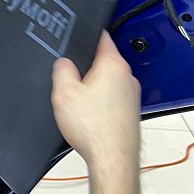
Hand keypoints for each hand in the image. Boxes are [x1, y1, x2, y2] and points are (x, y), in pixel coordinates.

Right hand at [50, 32, 140, 175]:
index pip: (102, 37)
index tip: (78, 34)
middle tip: (68, 76)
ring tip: (77, 103)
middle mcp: (127, 77)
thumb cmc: (93, 128)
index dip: (87, 34)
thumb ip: (62, 70)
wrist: (112, 159)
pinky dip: (100, 104)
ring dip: (93, 88)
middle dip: (85, 67)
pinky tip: (88, 117)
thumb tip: (64, 63)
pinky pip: (111, 99)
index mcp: (113, 65)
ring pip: (107, 82)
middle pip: (103, 61)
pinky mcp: (129, 112)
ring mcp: (131, 96)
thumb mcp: (64, 93)